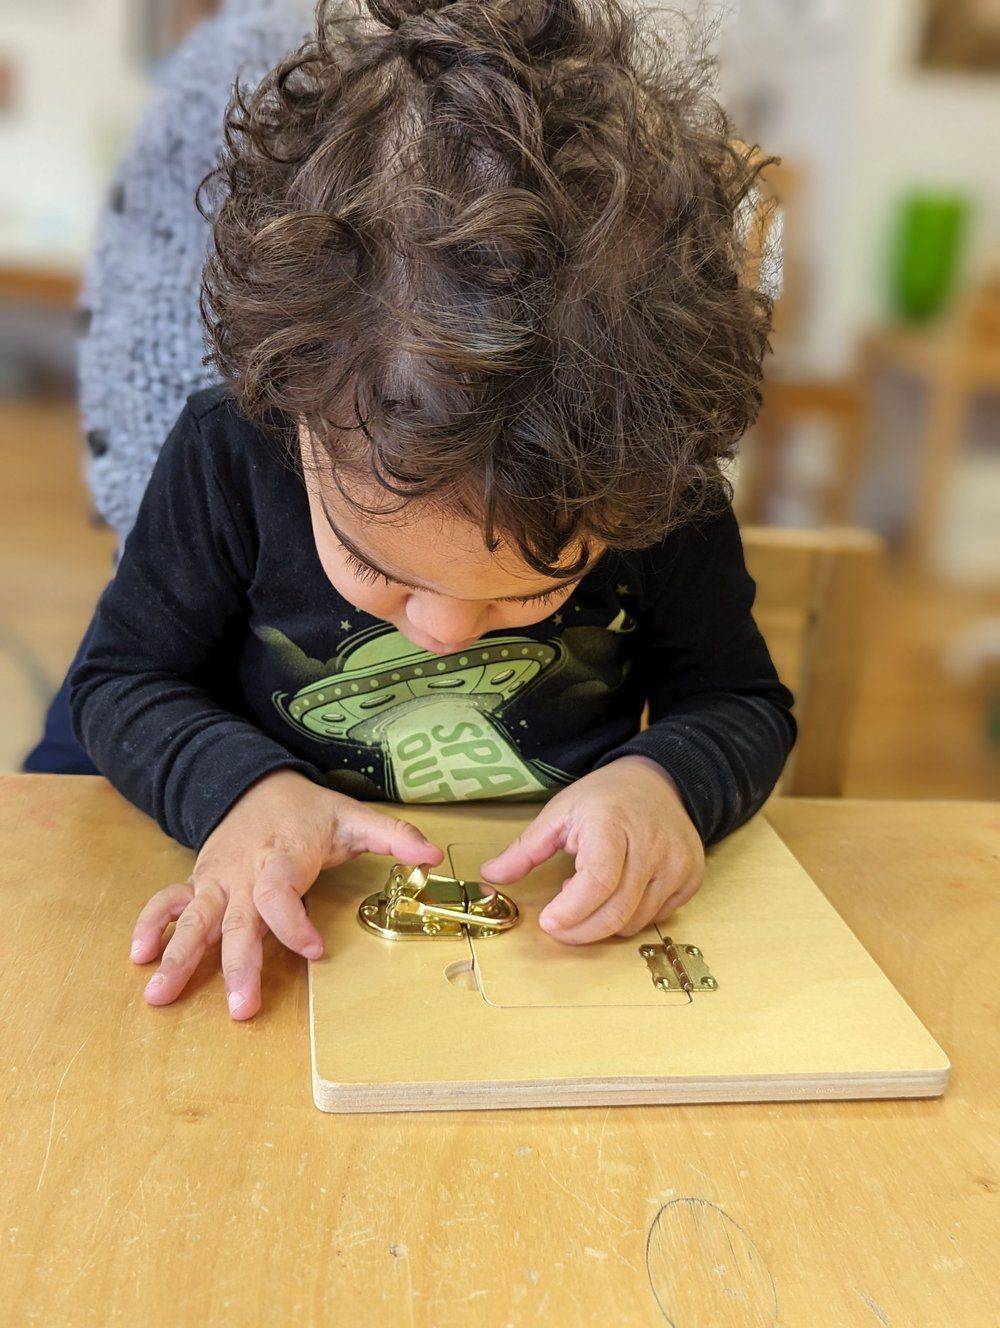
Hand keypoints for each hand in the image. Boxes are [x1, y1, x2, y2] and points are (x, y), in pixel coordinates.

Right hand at [129, 769, 441, 1018]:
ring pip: (195, 919)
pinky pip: (168, 904)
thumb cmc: (306, 810)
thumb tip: (432, 855)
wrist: (254, 783)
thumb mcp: (353, 816)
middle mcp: (244, 872)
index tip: (313, 951)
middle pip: (237, 920)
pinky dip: (151, 927)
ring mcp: (216, 880)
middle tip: (240, 1008)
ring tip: (160, 994)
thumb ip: (393, 836)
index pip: (280, 892)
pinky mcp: (199, 884)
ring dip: (180, 956)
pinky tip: (141, 957)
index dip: (292, 922)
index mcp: (282, 856)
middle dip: (237, 964)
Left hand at [480, 756, 703, 943]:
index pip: (598, 881)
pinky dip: (630, 917)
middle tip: (558, 926)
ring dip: (604, 923)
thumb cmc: (606, 797)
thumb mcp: (560, 812)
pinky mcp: (691, 877)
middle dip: (581, 930)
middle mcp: (652, 845)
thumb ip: (525, 848)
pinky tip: (616, 893)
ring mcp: (678, 863)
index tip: (548, 922)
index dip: (572, 911)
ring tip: (588, 896)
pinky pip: (657, 917)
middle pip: (617, 911)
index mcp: (613, 824)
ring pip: (636, 921)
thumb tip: (490, 875)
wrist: (661, 781)